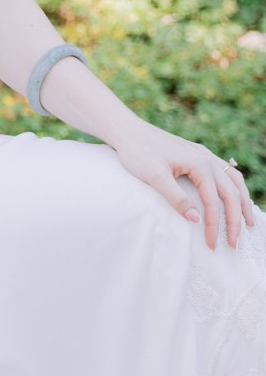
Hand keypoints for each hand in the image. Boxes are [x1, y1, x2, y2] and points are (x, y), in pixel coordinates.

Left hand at [107, 120, 255, 250]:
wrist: (127, 130)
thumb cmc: (138, 152)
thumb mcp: (154, 177)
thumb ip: (177, 198)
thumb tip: (197, 220)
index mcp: (199, 163)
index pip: (213, 201)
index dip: (213, 225)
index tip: (211, 245)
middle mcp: (207, 158)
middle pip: (231, 192)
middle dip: (234, 219)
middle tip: (233, 242)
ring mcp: (203, 154)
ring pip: (233, 180)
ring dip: (241, 202)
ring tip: (247, 221)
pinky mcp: (197, 154)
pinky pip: (225, 172)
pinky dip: (234, 187)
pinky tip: (233, 196)